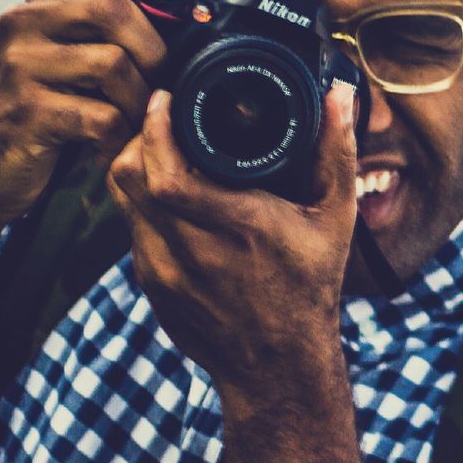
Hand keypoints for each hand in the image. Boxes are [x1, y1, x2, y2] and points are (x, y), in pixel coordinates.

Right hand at [0, 0, 175, 228]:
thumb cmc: (45, 116)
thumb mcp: (72, 62)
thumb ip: (108, 31)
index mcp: (42, 1)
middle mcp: (25, 21)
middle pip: (114, 9)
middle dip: (155, 51)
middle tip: (161, 85)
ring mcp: (20, 64)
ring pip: (113, 64)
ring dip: (140, 101)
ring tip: (134, 124)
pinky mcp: (25, 111)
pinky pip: (101, 116)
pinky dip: (119, 138)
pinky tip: (110, 148)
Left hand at [106, 84, 358, 397]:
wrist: (278, 367)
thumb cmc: (310, 288)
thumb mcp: (335, 221)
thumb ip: (337, 154)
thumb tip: (340, 95)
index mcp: (238, 227)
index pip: (166, 173)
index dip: (155, 128)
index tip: (165, 98)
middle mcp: (193, 251)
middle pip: (129, 177)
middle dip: (137, 137)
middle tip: (158, 116)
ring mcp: (164, 272)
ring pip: (122, 200)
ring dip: (133, 167)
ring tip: (157, 148)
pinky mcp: (151, 286)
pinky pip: (131, 229)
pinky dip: (141, 204)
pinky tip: (164, 194)